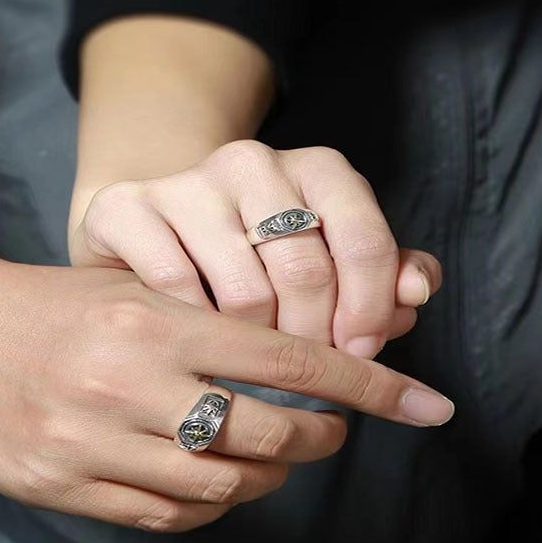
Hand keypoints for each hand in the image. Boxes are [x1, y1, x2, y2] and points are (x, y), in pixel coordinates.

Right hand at [0, 104, 452, 535]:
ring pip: (221, 484)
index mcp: (150, 323)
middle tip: (331, 427)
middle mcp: (125, 386)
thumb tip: (292, 369)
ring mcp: (91, 445)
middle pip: (265, 432)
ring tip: (275, 452)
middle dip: (319, 434)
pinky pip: (168, 515)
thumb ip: (204, 324)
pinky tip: (216, 479)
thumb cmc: (49, 302)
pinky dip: (213, 502)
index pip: (284, 357)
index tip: (421, 403)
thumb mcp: (128, 286)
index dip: (363, 382)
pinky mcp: (63, 488)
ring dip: (268, 473)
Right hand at [69, 140, 441, 359]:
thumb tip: (415, 294)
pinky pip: (176, 289)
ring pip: (243, 291)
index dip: (369, 309)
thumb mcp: (324, 259)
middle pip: (304, 271)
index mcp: (315, 168)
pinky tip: (200, 343)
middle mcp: (252, 162)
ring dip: (255, 347)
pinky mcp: (126, 208)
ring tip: (254, 365)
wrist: (155, 231)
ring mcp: (187, 182)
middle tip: (304, 379)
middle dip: (313, 341)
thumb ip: (378, 276)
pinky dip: (195, 330)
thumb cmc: (253, 256)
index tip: (360, 357)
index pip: (363, 238)